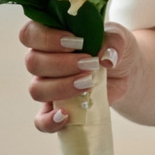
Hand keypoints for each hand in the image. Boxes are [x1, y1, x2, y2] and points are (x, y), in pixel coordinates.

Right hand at [22, 20, 132, 134]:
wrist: (125, 73)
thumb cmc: (113, 49)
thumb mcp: (120, 38)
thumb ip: (114, 41)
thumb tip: (106, 59)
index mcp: (50, 36)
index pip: (30, 34)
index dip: (47, 39)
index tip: (76, 42)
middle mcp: (42, 60)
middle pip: (32, 62)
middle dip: (62, 64)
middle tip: (90, 63)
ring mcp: (47, 85)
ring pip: (36, 89)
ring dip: (62, 87)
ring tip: (88, 83)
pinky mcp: (56, 108)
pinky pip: (41, 119)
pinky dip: (49, 120)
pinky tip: (66, 115)